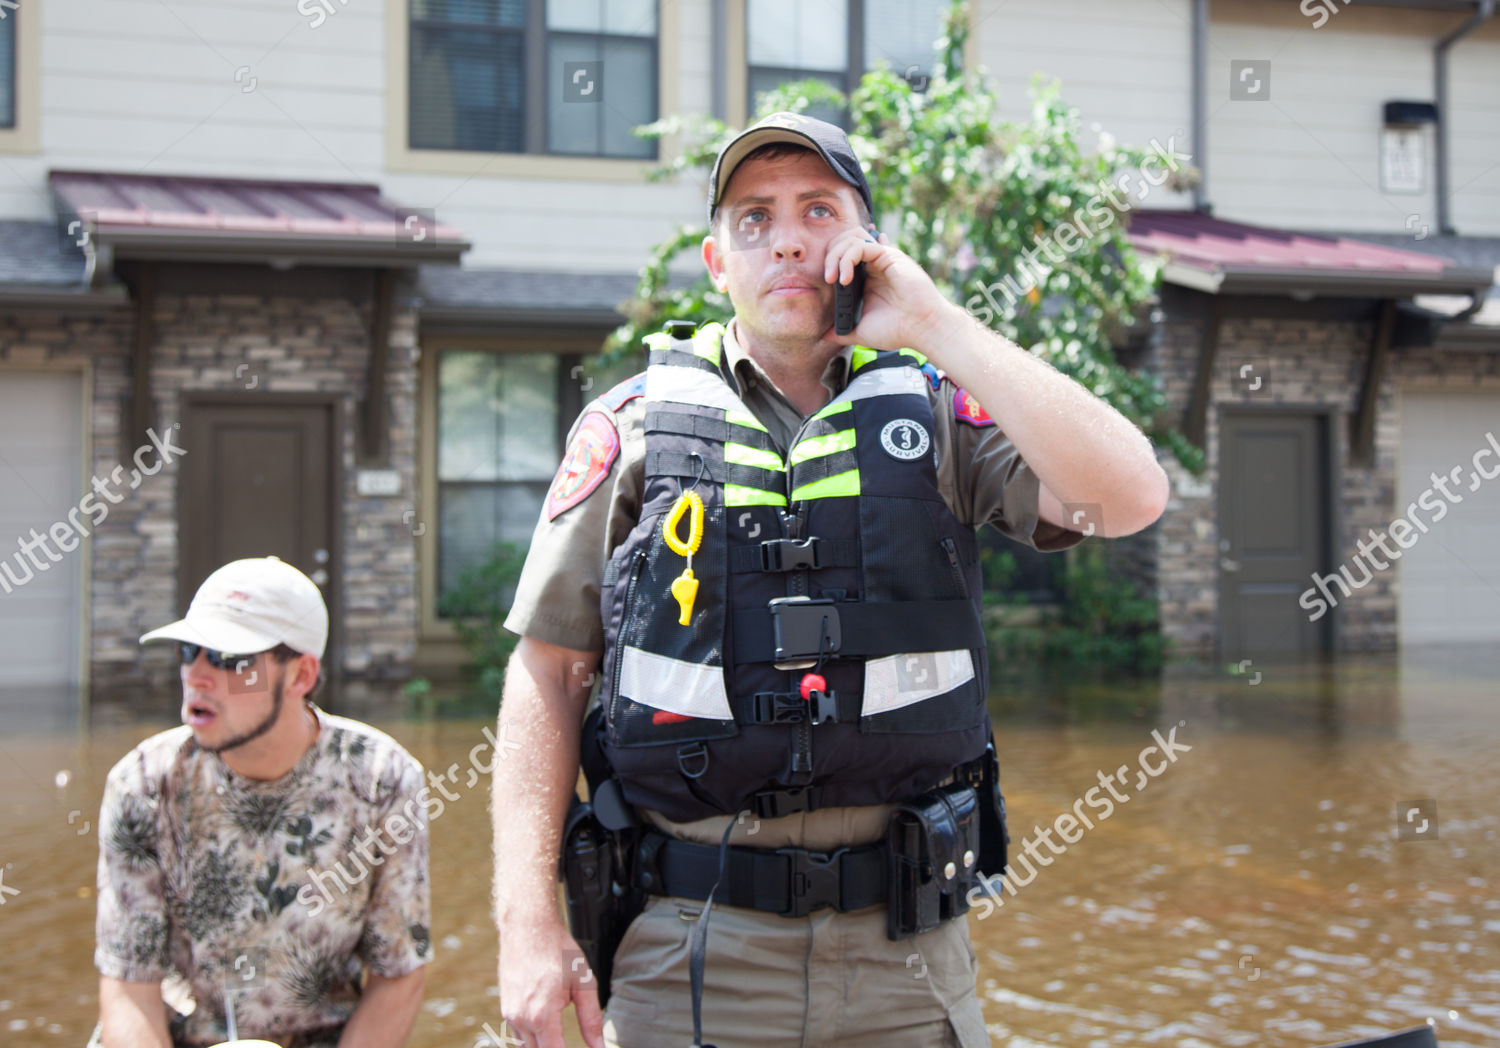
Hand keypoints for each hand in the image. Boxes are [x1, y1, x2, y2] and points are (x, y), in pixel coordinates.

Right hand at [497, 920, 603, 1047]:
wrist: (527, 925)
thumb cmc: (557, 949)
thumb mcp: (583, 982)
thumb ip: (591, 1018)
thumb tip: (598, 1046)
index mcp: (542, 1016)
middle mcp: (521, 1019)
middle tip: (569, 1040)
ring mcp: (510, 1014)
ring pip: (526, 1047)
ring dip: (543, 1045)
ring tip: (561, 1036)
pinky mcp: (505, 1008)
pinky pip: (518, 1035)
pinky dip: (533, 1037)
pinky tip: (547, 1027)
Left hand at [820, 223, 960, 361]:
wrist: (921, 329)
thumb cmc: (897, 330)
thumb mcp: (861, 331)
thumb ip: (842, 331)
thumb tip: (823, 334)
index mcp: (866, 278)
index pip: (842, 255)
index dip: (830, 261)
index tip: (827, 281)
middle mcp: (874, 264)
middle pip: (844, 241)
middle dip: (830, 255)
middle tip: (827, 279)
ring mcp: (882, 258)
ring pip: (851, 238)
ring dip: (836, 255)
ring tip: (834, 279)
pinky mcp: (889, 256)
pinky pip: (861, 245)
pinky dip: (848, 258)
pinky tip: (845, 279)